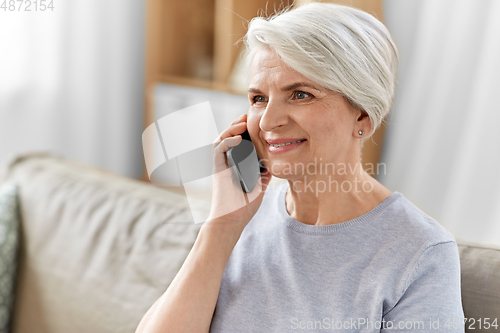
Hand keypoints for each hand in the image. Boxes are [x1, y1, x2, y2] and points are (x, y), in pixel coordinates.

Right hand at [206, 114, 270, 228]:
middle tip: (249, 116)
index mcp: (236, 165)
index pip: (239, 143)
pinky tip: (238, 138)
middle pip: (229, 137)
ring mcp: (221, 165)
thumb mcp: (259, 186)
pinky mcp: (217, 169)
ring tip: (243, 121)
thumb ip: (263, 174)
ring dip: (232, 129)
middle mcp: (227, 163)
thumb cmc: (243, 207)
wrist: (232, 220)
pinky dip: (227, 141)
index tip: (257, 124)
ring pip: (222, 139)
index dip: (246, 132)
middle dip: (238, 125)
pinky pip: (219, 149)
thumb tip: (272, 164)